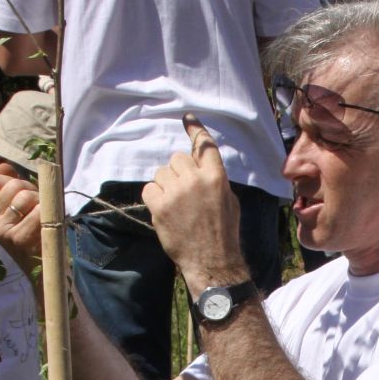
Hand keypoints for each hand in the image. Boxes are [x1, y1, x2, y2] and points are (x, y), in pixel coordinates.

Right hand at [0, 169, 42, 279]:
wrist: (45, 272)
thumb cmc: (36, 237)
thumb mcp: (22, 211)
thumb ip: (12, 187)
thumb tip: (2, 165)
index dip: (12, 179)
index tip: (25, 190)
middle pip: (13, 185)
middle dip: (33, 189)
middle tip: (40, 205)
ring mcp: (3, 231)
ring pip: (26, 196)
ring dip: (42, 201)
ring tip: (45, 216)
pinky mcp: (18, 239)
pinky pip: (38, 211)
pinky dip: (48, 214)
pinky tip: (48, 226)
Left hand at [144, 118, 245, 292]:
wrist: (212, 261)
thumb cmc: (223, 233)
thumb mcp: (229, 201)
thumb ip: (214, 180)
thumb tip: (198, 168)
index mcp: (216, 177)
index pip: (204, 145)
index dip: (195, 129)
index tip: (187, 118)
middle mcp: (196, 180)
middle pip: (176, 159)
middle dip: (177, 172)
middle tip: (183, 193)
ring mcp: (176, 192)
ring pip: (161, 173)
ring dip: (165, 185)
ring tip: (176, 206)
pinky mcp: (160, 206)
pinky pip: (149, 189)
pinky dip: (154, 198)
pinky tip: (165, 211)